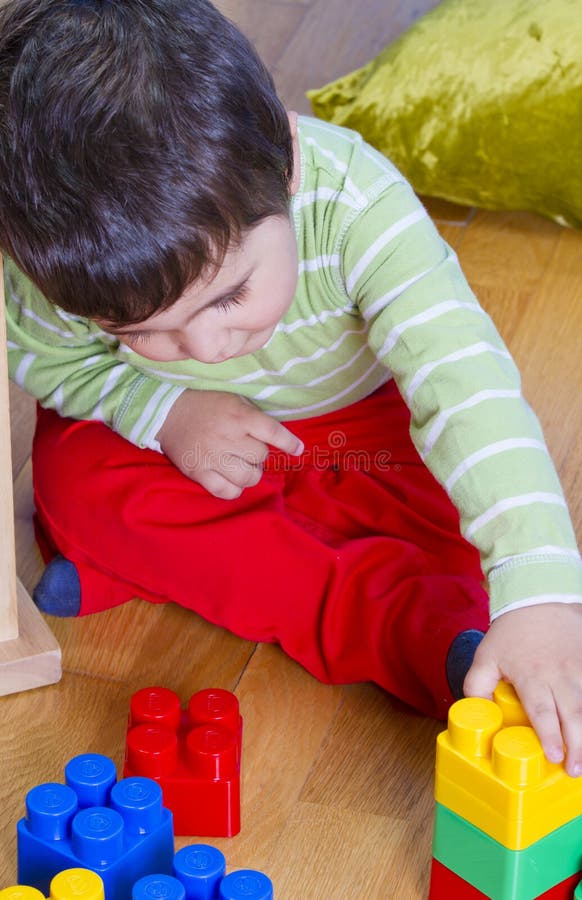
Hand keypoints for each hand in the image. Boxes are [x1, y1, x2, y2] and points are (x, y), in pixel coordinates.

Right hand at [157, 389, 303, 498]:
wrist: (167, 412)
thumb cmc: (207, 404)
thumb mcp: (234, 400)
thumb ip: (255, 416)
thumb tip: (278, 437)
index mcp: (239, 416)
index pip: (273, 432)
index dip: (289, 443)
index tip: (298, 450)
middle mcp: (227, 437)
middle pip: (261, 457)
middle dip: (259, 455)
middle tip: (248, 450)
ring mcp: (212, 457)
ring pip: (247, 478)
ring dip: (251, 474)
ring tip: (243, 466)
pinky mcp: (198, 472)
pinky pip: (225, 491)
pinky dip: (234, 489)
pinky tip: (232, 480)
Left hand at [463, 603, 581, 775]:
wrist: (539, 600)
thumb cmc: (512, 632)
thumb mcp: (486, 656)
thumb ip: (476, 685)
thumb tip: (474, 712)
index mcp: (532, 676)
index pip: (542, 712)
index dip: (549, 736)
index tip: (554, 757)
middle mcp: (558, 676)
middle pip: (572, 716)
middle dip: (577, 746)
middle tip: (574, 770)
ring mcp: (578, 670)